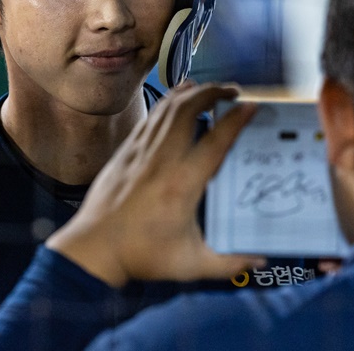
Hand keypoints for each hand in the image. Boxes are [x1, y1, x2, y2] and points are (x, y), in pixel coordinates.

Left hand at [46, 82, 263, 286]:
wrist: (94, 249)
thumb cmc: (141, 256)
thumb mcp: (191, 264)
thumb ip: (229, 263)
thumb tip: (260, 260)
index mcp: (183, 183)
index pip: (216, 141)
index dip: (236, 120)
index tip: (252, 106)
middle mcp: (163, 159)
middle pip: (190, 109)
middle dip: (214, 92)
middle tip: (234, 91)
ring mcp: (142, 151)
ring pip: (168, 108)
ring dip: (192, 92)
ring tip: (211, 88)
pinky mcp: (127, 150)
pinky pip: (152, 116)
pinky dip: (169, 101)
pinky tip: (178, 98)